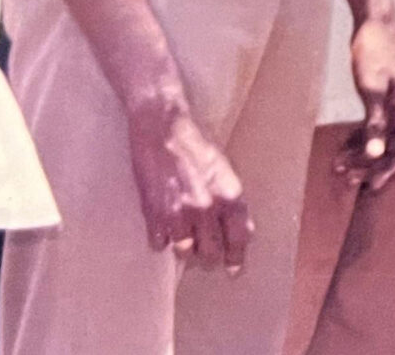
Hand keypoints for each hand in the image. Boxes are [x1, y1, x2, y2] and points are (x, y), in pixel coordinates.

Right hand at [126, 100, 251, 272]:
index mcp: (229, 195)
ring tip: (183, 236)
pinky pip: (159, 243)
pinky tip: (163, 225)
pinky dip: (161, 239)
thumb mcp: (224, 169)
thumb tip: (241, 231)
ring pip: (184, 253)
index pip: (239, 240)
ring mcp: (178, 214)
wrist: (161, 126)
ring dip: (184, 248)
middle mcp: (206, 209)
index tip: (234, 269)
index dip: (237, 257)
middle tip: (206, 255)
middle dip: (209, 257)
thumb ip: (231, 202)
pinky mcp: (153, 215)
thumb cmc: (195, 142)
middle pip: (211, 255)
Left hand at [341, 14, 394, 192]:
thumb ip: (375, 122)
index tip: (372, 186)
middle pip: (394, 149)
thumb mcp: (372, 89)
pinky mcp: (384, 100)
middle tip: (349, 180)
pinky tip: (342, 150)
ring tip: (340, 169)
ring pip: (382, 140)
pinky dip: (360, 140)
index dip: (390, 169)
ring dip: (363, 155)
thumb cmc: (374, 52)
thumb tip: (376, 153)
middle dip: (372, 166)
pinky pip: (374, 127)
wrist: (374, 23)